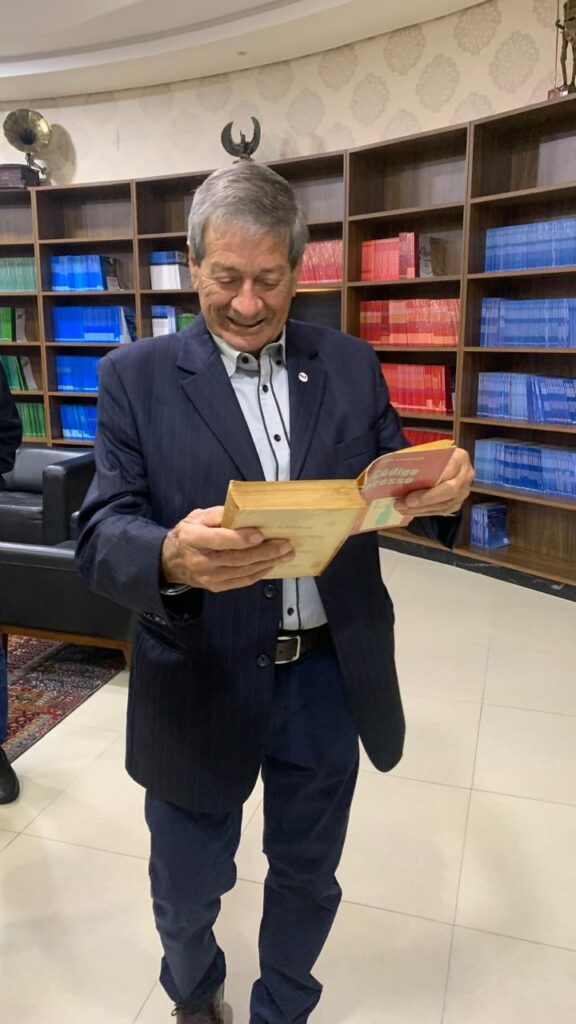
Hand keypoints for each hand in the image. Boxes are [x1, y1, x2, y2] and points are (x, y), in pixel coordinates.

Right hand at [161, 506, 292, 592]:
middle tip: (285, 545)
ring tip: (286, 554)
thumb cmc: (188, 534)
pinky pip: (242, 581)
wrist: (171, 561)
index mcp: (192, 538)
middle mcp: (200, 560)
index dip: (240, 539)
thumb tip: (244, 513)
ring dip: (267, 563)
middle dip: (264, 552)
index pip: (218, 540)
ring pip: (242, 571)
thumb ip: (218, 514)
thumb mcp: (196, 517)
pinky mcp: (215, 587)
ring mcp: (208, 577)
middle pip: (236, 558)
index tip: (260, 535)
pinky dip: (259, 573)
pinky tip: (272, 564)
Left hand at [393, 447, 473, 517]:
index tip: (411, 494)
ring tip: (402, 508)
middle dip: (425, 499)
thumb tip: (398, 471)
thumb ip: (418, 460)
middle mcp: (466, 475)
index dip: (432, 483)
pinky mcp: (458, 502)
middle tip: (404, 503)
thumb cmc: (431, 456)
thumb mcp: (427, 452)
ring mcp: (464, 491)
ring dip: (422, 509)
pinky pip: (443, 511)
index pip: (448, 471)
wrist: (443, 461)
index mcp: (460, 457)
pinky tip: (410, 511)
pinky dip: (425, 512)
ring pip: (445, 504)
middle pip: (450, 491)